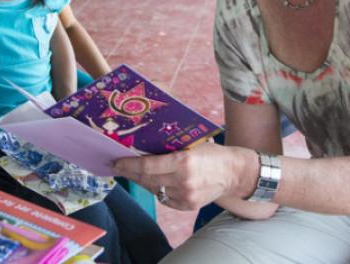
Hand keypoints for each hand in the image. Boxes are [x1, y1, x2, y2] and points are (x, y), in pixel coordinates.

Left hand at [112, 141, 253, 209]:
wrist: (234, 173)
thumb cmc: (211, 153)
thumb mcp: (191, 143)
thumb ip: (169, 146)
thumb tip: (142, 143)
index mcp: (183, 161)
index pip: (147, 166)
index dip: (128, 164)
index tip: (115, 161)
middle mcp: (183, 181)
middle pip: (147, 179)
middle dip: (129, 172)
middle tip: (116, 166)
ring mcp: (186, 196)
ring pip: (154, 189)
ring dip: (140, 180)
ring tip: (130, 172)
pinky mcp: (188, 205)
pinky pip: (164, 197)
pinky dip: (155, 188)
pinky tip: (149, 181)